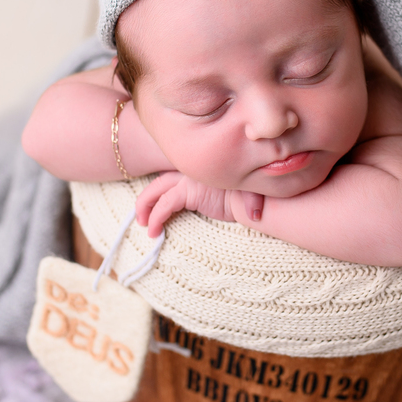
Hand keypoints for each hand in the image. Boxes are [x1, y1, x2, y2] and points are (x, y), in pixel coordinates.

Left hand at [135, 172, 264, 236]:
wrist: (259, 197)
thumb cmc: (250, 198)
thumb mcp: (232, 195)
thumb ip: (217, 198)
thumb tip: (214, 208)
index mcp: (198, 170)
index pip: (173, 177)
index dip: (163, 190)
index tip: (156, 206)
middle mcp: (191, 171)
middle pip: (159, 181)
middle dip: (147, 199)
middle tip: (142, 216)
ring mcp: (188, 180)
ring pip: (155, 191)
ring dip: (145, 207)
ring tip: (144, 224)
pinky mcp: (188, 192)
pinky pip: (164, 206)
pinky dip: (155, 218)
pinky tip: (154, 231)